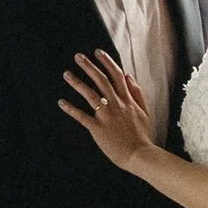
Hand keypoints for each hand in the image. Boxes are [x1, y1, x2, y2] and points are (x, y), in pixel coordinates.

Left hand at [59, 48, 156, 173]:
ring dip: (77, 83)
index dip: (107, 62)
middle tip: (77, 56)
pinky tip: (61, 102)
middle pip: (101, 80)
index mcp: (127, 100)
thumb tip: (129, 76)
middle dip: (89, 66)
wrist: (140, 154)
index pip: (116, 75)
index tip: (97, 52)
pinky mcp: (98, 128)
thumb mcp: (145, 111)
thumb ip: (137, 93)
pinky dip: (71, 109)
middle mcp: (116, 104)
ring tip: (66, 74)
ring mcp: (107, 116)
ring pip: (90, 95)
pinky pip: (82, 116)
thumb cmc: (142, 135)